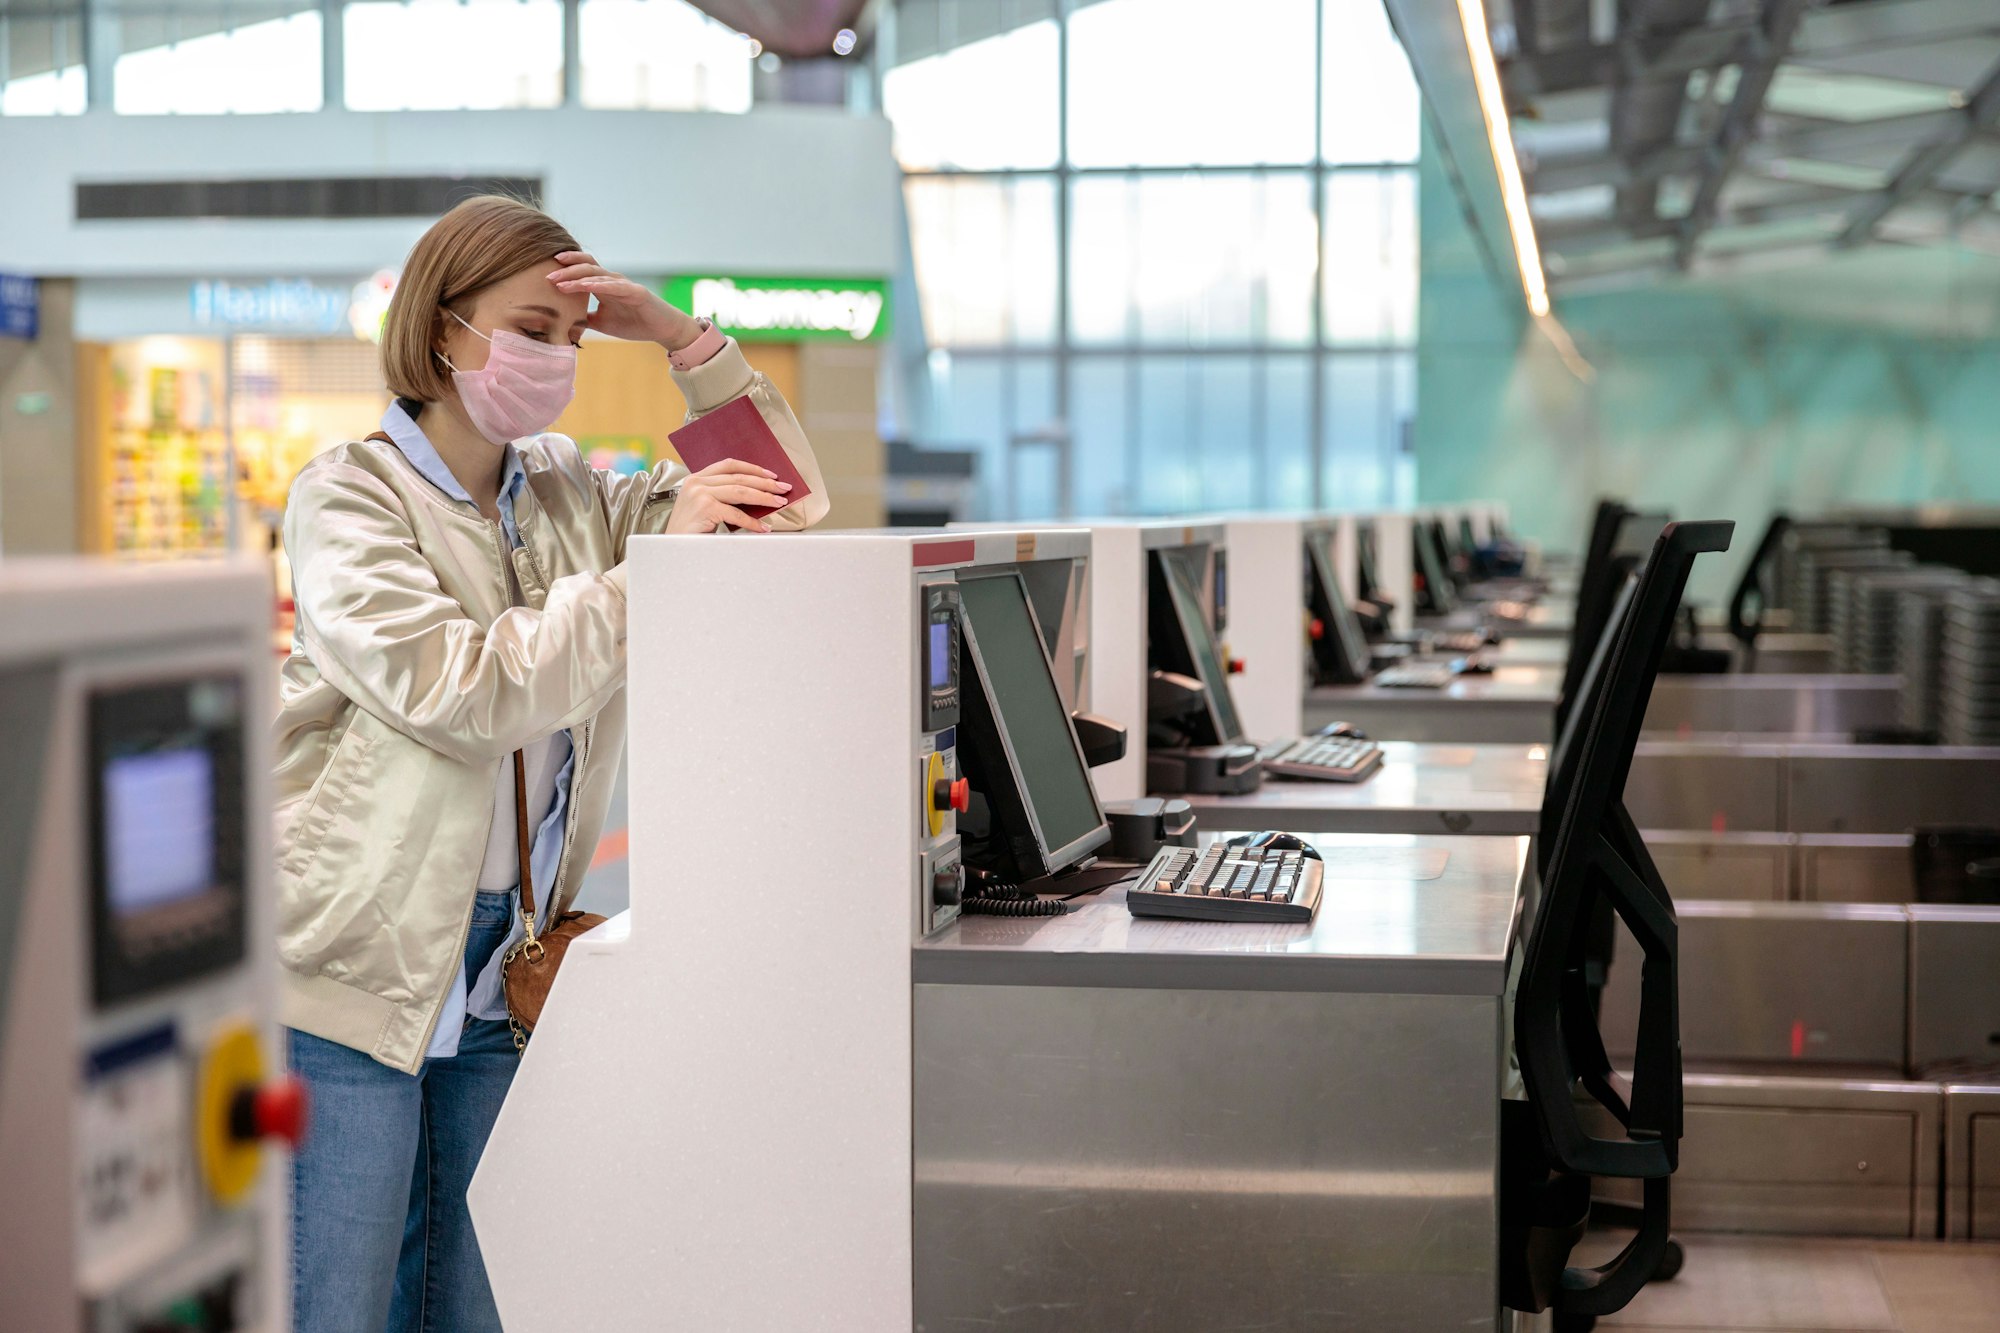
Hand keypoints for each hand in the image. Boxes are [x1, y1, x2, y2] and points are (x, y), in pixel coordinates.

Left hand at [547, 252, 702, 349]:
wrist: (662, 329)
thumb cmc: (634, 323)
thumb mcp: (601, 322)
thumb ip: (584, 318)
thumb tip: (563, 322)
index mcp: (604, 285)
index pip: (582, 269)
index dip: (565, 267)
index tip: (545, 273)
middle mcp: (612, 280)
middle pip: (586, 266)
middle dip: (565, 269)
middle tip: (547, 275)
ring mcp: (624, 284)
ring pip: (596, 274)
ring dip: (576, 277)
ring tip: (559, 282)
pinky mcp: (636, 292)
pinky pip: (614, 286)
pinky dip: (598, 285)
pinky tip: (585, 286)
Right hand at [666, 459, 792, 534]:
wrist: (672, 549)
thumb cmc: (690, 531)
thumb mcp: (705, 507)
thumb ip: (723, 496)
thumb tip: (757, 495)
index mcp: (696, 477)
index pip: (728, 465)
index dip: (752, 468)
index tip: (771, 474)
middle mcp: (697, 482)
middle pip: (739, 477)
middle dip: (765, 482)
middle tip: (784, 488)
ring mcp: (700, 494)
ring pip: (741, 491)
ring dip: (764, 497)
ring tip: (780, 502)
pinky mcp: (705, 508)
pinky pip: (736, 513)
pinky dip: (752, 522)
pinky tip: (763, 528)